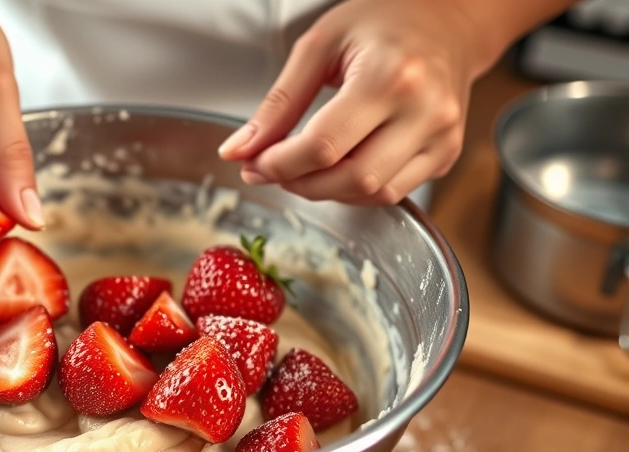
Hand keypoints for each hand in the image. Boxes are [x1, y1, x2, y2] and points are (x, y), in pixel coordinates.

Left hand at [219, 0, 493, 204]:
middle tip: (273, 170)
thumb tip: (238, 151)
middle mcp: (425, 111)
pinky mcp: (446, 154)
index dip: (279, 165)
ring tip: (303, 167)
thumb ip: (277, 103)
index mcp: (391, 76)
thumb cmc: (383, 23)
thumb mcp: (319, 46)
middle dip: (301, 184)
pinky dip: (356, 190)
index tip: (253, 164)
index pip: (323, 146)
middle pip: (351, 179)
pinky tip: (337, 167)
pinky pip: (393, 192)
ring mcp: (442, 137)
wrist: (446, 22)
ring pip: (374, 194)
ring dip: (328, 191)